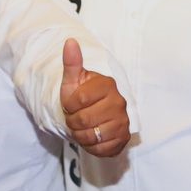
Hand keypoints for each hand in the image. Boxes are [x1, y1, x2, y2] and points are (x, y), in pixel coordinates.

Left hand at [61, 38, 129, 155]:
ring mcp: (123, 122)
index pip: (78, 100)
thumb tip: (70, 41)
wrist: (95, 114)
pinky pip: (101, 149)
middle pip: (83, 120)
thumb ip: (72, 63)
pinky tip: (93, 137)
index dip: (68, 105)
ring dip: (81, 135)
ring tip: (83, 127)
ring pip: (91, 136)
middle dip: (73, 121)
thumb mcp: (74, 80)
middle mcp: (119, 102)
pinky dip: (92, 147)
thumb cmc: (81, 96)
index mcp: (107, 85)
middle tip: (76, 117)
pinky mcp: (123, 139)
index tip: (71, 104)